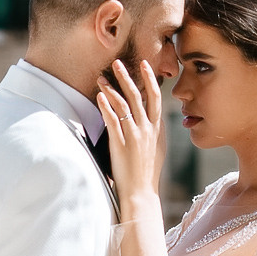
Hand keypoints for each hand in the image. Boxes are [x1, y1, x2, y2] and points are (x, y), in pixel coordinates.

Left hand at [96, 60, 164, 210]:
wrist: (141, 192)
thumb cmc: (147, 173)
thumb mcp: (157, 148)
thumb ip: (153, 132)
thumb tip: (150, 119)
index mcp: (157, 129)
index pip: (155, 97)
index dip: (150, 79)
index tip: (144, 64)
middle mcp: (147, 129)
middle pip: (137, 96)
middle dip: (127, 77)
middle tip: (117, 63)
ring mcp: (134, 136)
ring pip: (123, 105)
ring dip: (111, 89)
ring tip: (101, 78)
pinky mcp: (120, 144)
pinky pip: (112, 120)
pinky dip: (105, 106)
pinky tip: (99, 96)